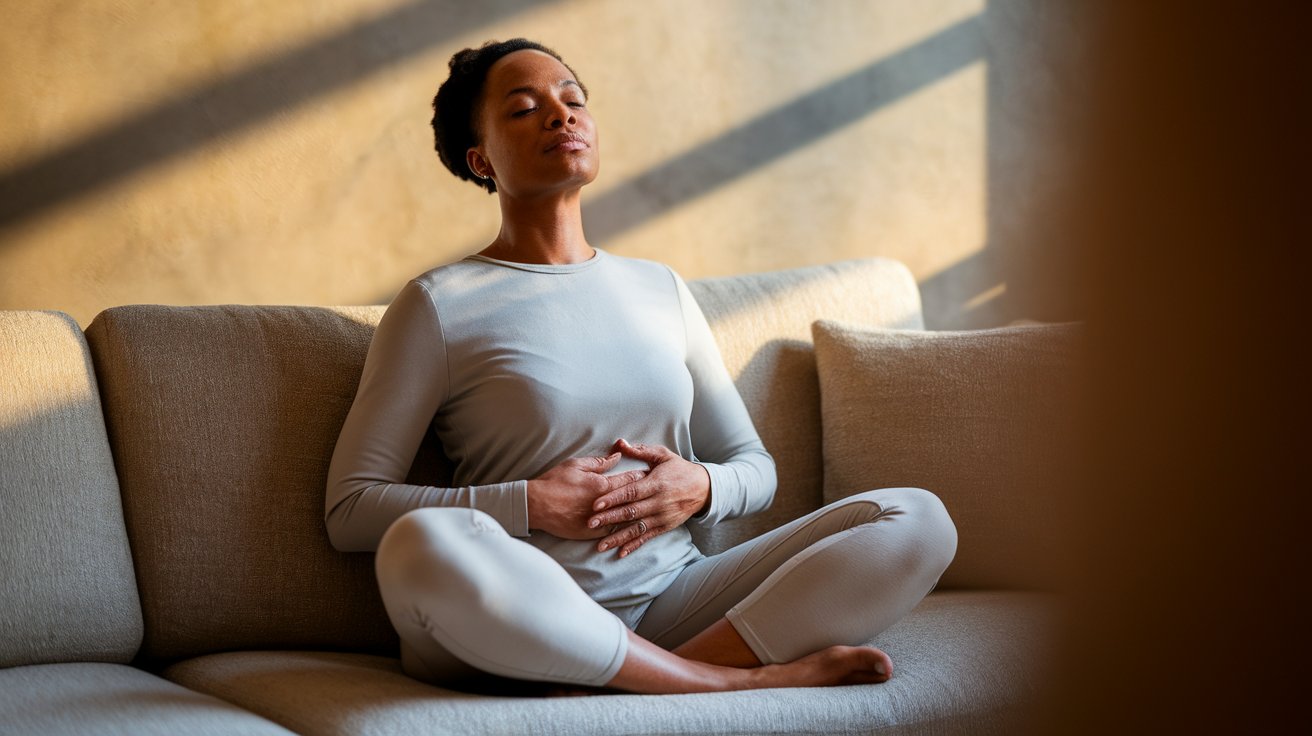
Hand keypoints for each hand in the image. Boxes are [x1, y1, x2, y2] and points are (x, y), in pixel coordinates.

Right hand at [527, 452, 648, 539]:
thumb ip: (600, 462)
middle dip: (644, 494)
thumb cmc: (554, 482)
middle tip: (655, 491)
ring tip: (647, 509)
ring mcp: (598, 521)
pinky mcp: (591, 533)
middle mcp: (604, 504)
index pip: (629, 480)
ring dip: (636, 513)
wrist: (536, 505)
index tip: (651, 474)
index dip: (642, 476)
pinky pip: (612, 532)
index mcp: (601, 485)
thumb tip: (617, 456)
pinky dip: (622, 529)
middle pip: (631, 499)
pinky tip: (631, 527)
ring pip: (625, 519)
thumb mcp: (576, 465)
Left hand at [587, 439, 710, 556]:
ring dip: (618, 537)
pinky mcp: (665, 527)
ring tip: (600, 545)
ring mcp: (662, 517)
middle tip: (590, 523)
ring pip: (637, 528)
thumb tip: (619, 443)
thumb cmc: (679, 469)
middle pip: (631, 511)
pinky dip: (634, 546)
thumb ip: (640, 450)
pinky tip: (620, 553)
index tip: (596, 504)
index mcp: (656, 483)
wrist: (703, 488)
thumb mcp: (663, 455)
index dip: (613, 498)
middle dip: (609, 518)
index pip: (631, 492)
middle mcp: (659, 502)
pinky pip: (647, 537)